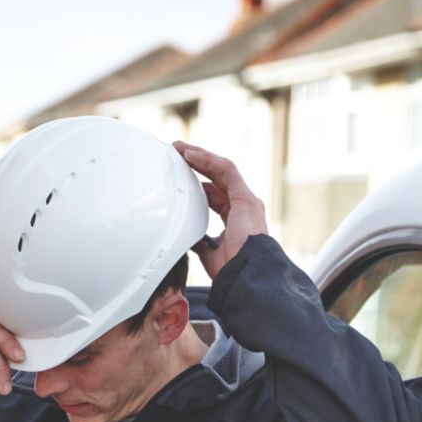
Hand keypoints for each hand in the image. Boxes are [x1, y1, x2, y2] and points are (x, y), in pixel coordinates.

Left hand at [173, 142, 267, 279]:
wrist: (245, 273)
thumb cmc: (230, 268)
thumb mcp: (208, 251)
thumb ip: (200, 239)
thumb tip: (187, 235)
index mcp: (235, 218)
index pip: (214, 194)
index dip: (196, 184)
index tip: (178, 178)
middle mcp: (242, 206)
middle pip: (217, 178)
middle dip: (196, 164)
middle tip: (176, 154)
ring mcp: (245, 200)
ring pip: (221, 169)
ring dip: (200, 156)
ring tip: (180, 148)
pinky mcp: (245, 197)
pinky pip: (225, 170)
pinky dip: (207, 160)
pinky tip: (190, 154)